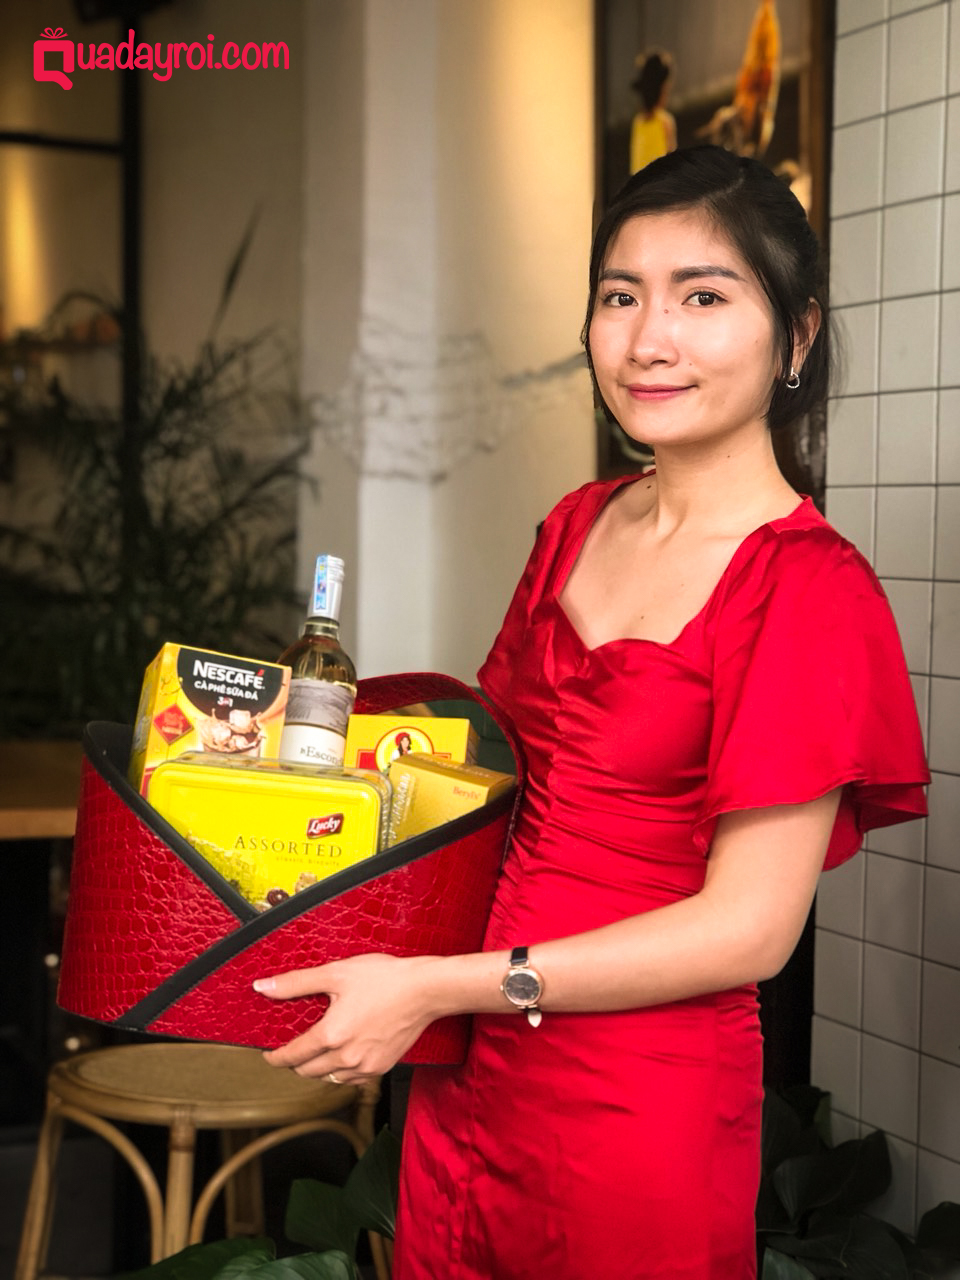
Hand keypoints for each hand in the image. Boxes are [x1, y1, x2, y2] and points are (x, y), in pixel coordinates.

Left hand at [255, 952, 441, 1081]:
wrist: (425, 990)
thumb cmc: (385, 978)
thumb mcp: (336, 973)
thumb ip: (296, 983)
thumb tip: (263, 987)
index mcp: (331, 1035)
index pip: (291, 1056)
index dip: (274, 1057)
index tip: (268, 1055)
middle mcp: (346, 1057)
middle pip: (307, 1072)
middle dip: (294, 1063)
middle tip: (291, 1050)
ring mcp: (365, 1066)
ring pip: (328, 1079)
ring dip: (316, 1070)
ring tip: (315, 1053)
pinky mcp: (381, 1068)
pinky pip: (351, 1081)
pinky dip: (340, 1073)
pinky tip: (342, 1057)